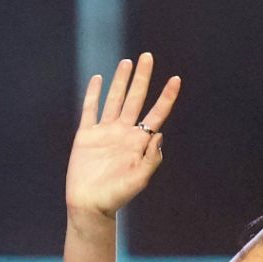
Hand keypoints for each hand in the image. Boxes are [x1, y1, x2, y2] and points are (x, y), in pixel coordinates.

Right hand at [65, 52, 179, 219]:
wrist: (90, 205)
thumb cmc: (116, 197)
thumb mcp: (139, 180)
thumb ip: (151, 159)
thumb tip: (159, 134)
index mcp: (139, 142)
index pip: (156, 113)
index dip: (166, 96)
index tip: (176, 79)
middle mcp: (124, 132)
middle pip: (136, 99)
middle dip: (143, 78)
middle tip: (148, 56)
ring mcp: (105, 132)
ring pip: (114, 99)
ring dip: (121, 81)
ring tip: (128, 62)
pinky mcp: (87, 135)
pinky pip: (90, 110)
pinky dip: (93, 94)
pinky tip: (98, 79)